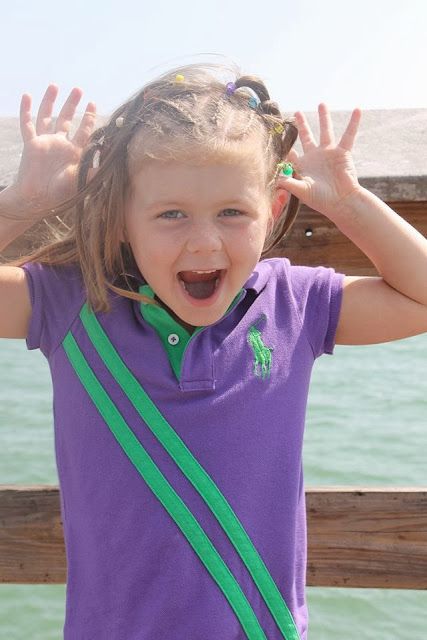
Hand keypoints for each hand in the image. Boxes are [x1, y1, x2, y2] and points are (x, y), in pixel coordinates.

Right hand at [14, 84, 95, 217]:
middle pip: (66, 119)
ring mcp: (45, 143)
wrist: (38, 199)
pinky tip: (27, 96)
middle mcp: (60, 145)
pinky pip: (28, 124)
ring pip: (47, 117)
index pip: (84, 131)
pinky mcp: (31, 144)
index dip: (89, 118)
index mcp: (74, 152)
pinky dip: (26, 110)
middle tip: (78, 90)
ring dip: (50, 101)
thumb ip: (96, 172)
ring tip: (55, 85)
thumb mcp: (82, 181)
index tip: (94, 104)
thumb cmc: (61, 193)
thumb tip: (115, 166)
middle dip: (73, 104)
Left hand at [280, 104, 361, 220]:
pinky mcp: (342, 153)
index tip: (276, 132)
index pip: (290, 152)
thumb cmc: (321, 200)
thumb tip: (273, 177)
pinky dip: (353, 123)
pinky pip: (349, 135)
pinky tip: (358, 110)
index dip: (284, 144)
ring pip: (326, 131)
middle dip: (301, 125)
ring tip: (322, 103)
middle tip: (296, 112)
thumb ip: (288, 182)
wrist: (341, 202)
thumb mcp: (302, 190)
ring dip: (324, 117)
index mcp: (303, 166)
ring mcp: (329, 154)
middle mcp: (315, 157)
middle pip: (306, 137)